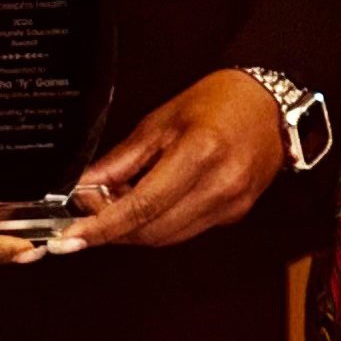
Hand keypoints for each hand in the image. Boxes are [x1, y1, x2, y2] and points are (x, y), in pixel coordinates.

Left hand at [58, 70, 287, 251]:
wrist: (267, 105)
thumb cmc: (218, 103)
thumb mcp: (160, 122)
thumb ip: (121, 160)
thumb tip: (85, 186)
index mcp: (199, 154)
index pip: (140, 206)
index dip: (102, 227)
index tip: (72, 238)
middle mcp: (219, 185)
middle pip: (152, 230)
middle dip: (114, 228)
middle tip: (90, 212)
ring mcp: (231, 205)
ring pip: (167, 237)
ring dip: (136, 229)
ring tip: (121, 203)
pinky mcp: (234, 215)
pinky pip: (186, 231)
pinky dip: (160, 225)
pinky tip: (151, 205)